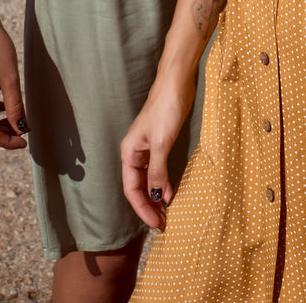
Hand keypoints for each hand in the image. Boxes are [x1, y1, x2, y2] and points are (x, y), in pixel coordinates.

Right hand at [121, 74, 195, 228]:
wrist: (177, 83)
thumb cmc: (165, 108)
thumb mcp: (161, 142)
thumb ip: (158, 171)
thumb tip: (158, 197)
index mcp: (129, 152)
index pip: (132, 189)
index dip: (143, 208)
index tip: (156, 223)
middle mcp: (135, 153)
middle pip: (138, 187)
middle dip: (149, 206)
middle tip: (163, 224)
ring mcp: (147, 149)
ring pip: (149, 180)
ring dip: (157, 197)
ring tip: (167, 214)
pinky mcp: (160, 144)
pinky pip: (158, 170)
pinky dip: (164, 183)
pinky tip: (171, 193)